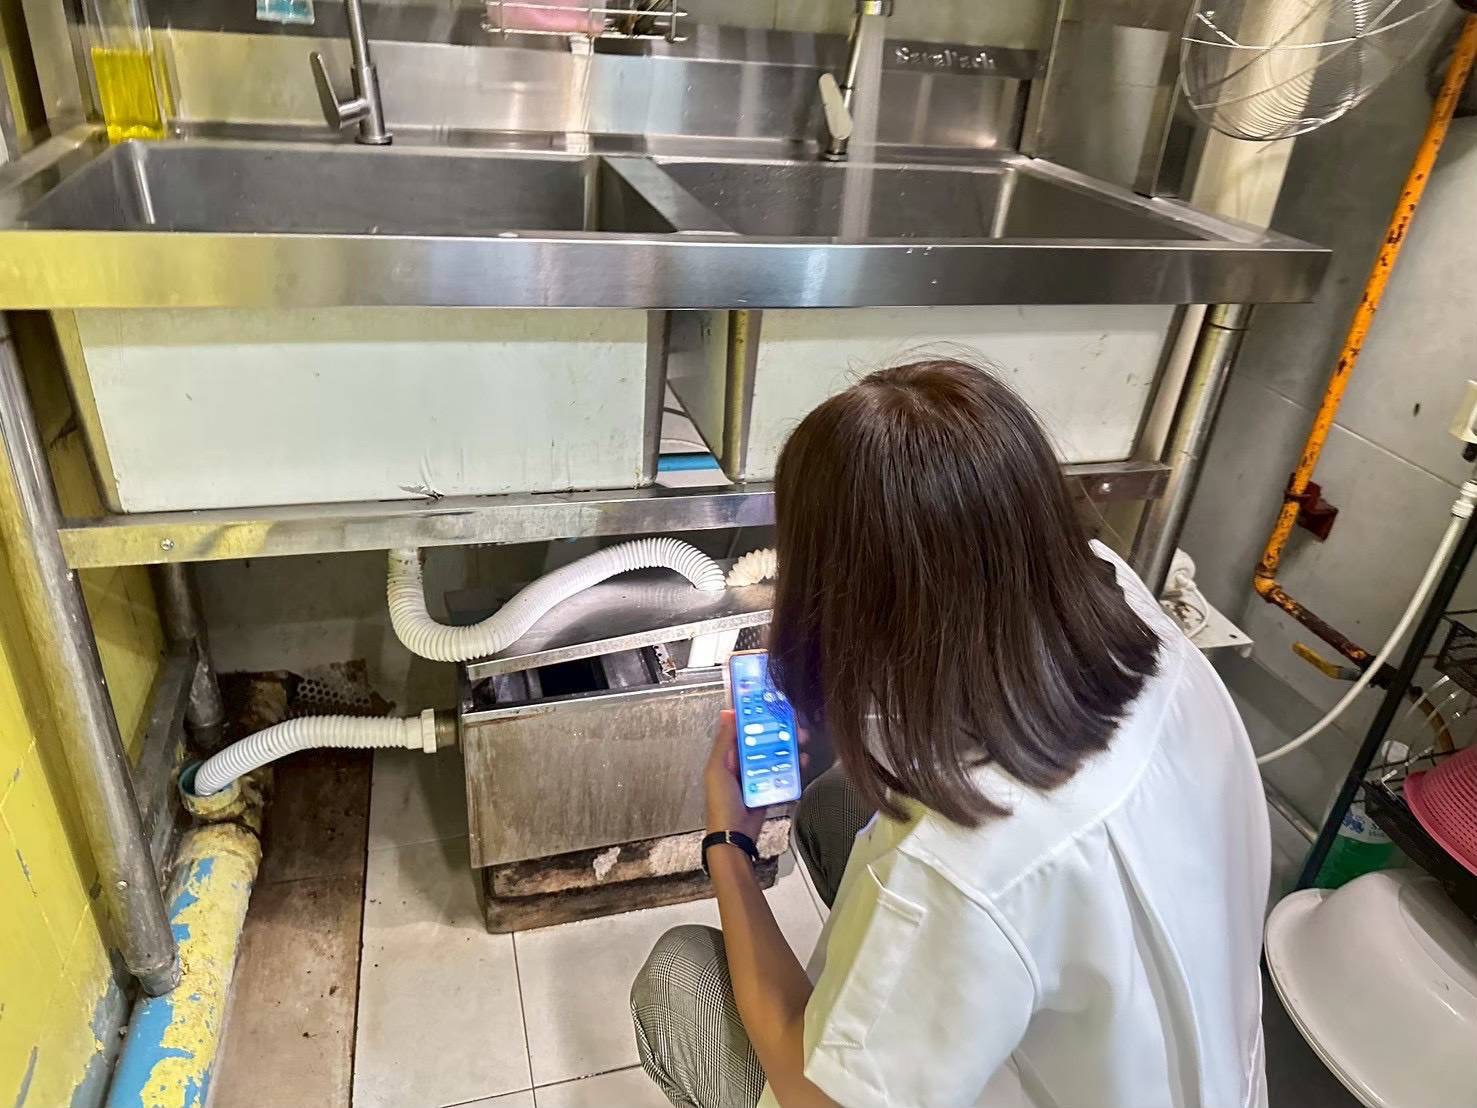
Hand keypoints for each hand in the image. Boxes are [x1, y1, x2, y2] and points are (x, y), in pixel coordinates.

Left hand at [703, 710, 807, 841]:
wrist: (734, 836)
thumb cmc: (720, 804)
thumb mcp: (718, 769)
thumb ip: (724, 742)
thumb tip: (727, 714)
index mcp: (728, 756)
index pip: (743, 730)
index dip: (756, 717)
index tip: (770, 704)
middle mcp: (743, 764)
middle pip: (764, 740)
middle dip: (779, 730)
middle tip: (792, 722)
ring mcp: (757, 776)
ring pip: (776, 755)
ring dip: (789, 746)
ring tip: (800, 738)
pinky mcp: (769, 788)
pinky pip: (783, 773)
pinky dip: (794, 766)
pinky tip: (802, 759)